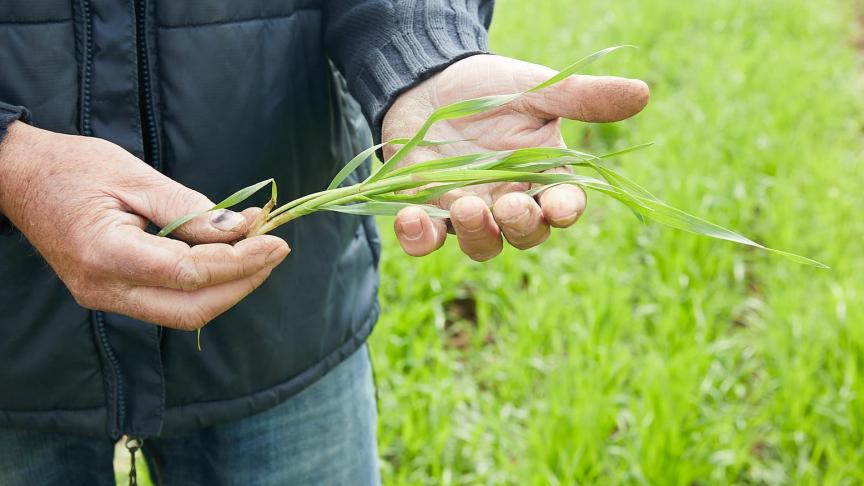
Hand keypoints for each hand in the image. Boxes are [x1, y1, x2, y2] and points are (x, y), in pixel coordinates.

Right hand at [0, 122, 289, 329]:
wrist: (18, 178)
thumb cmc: (73, 167)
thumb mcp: (136, 176)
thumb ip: (189, 208)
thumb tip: (240, 230)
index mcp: (106, 254)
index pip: (189, 273)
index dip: (240, 261)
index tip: (275, 240)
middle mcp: (104, 289)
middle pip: (192, 308)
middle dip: (243, 282)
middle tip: (276, 250)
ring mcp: (105, 298)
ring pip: (183, 312)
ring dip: (229, 286)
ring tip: (260, 251)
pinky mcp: (112, 294)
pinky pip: (169, 301)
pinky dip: (205, 284)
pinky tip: (229, 256)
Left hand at [383, 55, 648, 260]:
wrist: (428, 82)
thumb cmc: (488, 87)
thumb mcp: (535, 88)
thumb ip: (582, 97)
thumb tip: (642, 93)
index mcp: (542, 177)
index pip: (563, 206)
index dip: (563, 211)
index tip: (558, 206)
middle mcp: (509, 202)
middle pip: (524, 235)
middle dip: (520, 226)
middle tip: (509, 205)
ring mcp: (468, 212)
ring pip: (480, 245)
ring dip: (475, 234)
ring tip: (466, 206)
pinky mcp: (426, 212)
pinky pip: (425, 242)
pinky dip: (418, 238)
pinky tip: (410, 217)